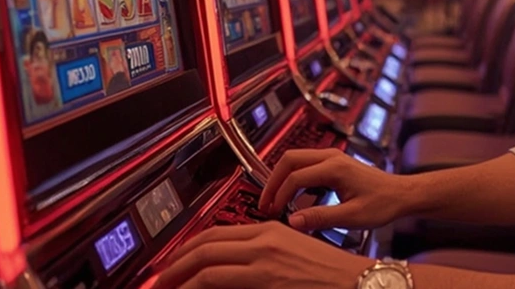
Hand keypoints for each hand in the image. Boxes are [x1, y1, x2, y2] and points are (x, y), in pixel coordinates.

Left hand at [154, 222, 369, 288]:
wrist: (357, 281)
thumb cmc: (330, 272)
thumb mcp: (294, 254)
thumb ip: (264, 257)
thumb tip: (235, 268)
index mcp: (269, 231)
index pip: (215, 234)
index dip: (187, 248)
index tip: (173, 262)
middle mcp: (263, 241)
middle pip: (204, 246)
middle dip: (173, 264)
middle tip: (156, 279)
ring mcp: (264, 262)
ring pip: (205, 265)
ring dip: (178, 278)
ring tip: (163, 288)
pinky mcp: (267, 280)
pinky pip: (219, 282)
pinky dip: (198, 288)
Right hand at [259, 148, 414, 230]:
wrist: (402, 194)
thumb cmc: (383, 202)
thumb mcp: (352, 216)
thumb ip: (320, 218)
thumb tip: (293, 221)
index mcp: (334, 167)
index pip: (294, 177)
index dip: (279, 195)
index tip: (272, 211)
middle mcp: (331, 157)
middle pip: (289, 159)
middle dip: (273, 180)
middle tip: (265, 202)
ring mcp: (333, 157)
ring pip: (296, 159)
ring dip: (282, 177)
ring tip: (275, 200)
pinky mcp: (334, 163)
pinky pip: (306, 164)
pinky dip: (294, 177)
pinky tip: (294, 197)